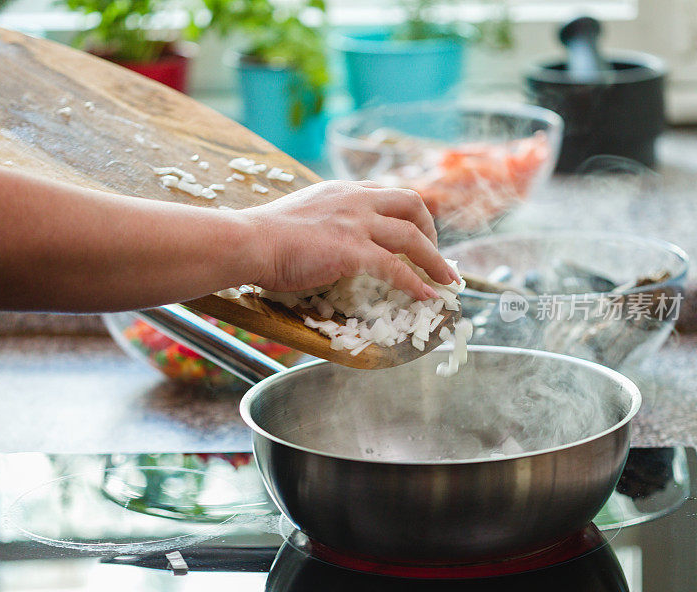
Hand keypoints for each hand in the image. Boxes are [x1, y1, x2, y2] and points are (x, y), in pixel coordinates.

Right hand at [241, 180, 457, 300]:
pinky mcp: (353, 250)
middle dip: (431, 229)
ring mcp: (356, 224)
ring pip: (412, 237)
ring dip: (435, 260)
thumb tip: (328, 238)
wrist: (249, 241)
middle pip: (412, 204)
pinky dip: (416, 283)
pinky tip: (426, 295)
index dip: (408, 213)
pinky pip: (396, 268)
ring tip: (448, 279)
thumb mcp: (301, 213)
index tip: (415, 231)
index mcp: (342, 190)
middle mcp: (355, 200)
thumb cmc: (264, 235)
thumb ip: (323, 218)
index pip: (387, 193)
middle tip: (435, 254)